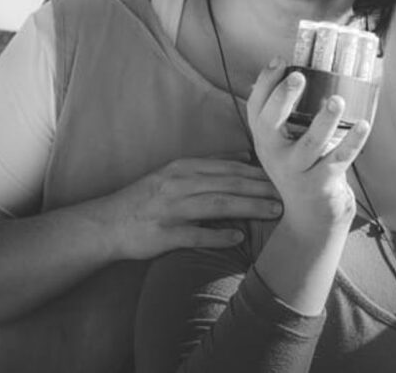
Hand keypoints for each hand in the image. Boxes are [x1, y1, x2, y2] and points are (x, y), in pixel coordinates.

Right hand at [91, 156, 282, 259]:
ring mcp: (171, 209)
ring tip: (274, 212)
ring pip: (218, 205)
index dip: (257, 172)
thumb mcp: (174, 173)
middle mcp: (179, 184)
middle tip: (289, 194)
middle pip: (228, 184)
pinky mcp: (163, 234)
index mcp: (183, 168)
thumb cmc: (146, 199)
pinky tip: (239, 238)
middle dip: (261, 188)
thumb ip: (207, 166)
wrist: (106, 224)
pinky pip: (195, 234)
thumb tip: (244, 156)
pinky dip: (218, 235)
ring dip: (249, 207)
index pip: (228, 168)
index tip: (283, 176)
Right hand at [247, 58, 370, 232]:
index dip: (264, 83)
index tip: (280, 60)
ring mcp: (297, 171)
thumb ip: (284, 113)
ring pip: (309, 144)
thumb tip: (292, 68)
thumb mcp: (283, 142)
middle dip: (283, 99)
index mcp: (264, 139)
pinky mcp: (321, 183)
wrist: (309, 215)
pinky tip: (363, 125)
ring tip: (336, 100)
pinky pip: (338, 160)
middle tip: (299, 77)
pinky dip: (352, 142)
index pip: (255, 107)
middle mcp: (274, 154)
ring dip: (323, 122)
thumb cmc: (300, 166)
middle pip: (270, 125)